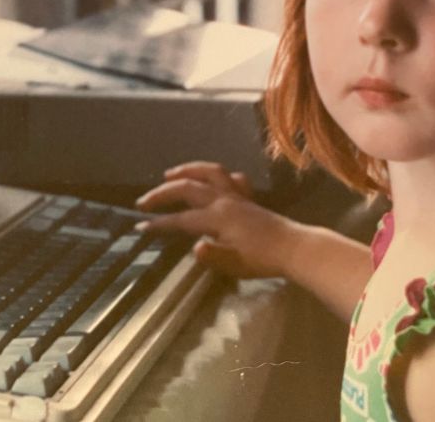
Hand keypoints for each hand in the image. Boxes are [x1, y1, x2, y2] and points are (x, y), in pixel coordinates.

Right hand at [135, 161, 294, 279]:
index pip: (181, 219)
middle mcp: (224, 200)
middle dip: (162, 193)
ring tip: (169, 174)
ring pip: (208, 172)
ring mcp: (237, 195)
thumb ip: (213, 255)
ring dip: (187, 170)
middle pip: (187, 188)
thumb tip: (195, 247)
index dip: (159, 223)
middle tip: (144, 202)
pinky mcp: (248, 198)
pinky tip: (212, 180)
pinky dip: (218, 175)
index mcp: (217, 217)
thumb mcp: (235, 264)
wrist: (294, 248)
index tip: (140, 227)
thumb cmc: (262, 260)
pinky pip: (231, 178)